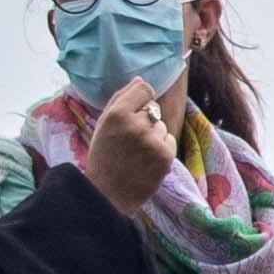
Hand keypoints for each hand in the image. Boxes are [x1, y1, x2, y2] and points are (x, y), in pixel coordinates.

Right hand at [73, 74, 183, 206]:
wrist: (107, 194)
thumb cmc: (103, 157)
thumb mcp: (103, 124)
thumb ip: (121, 98)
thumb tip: (141, 79)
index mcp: (116, 114)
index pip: (144, 89)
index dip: (140, 100)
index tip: (134, 112)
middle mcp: (135, 124)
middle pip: (154, 108)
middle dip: (145, 120)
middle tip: (130, 140)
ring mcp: (152, 141)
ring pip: (162, 125)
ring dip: (154, 135)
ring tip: (137, 152)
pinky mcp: (165, 156)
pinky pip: (170, 140)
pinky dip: (162, 148)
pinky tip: (146, 160)